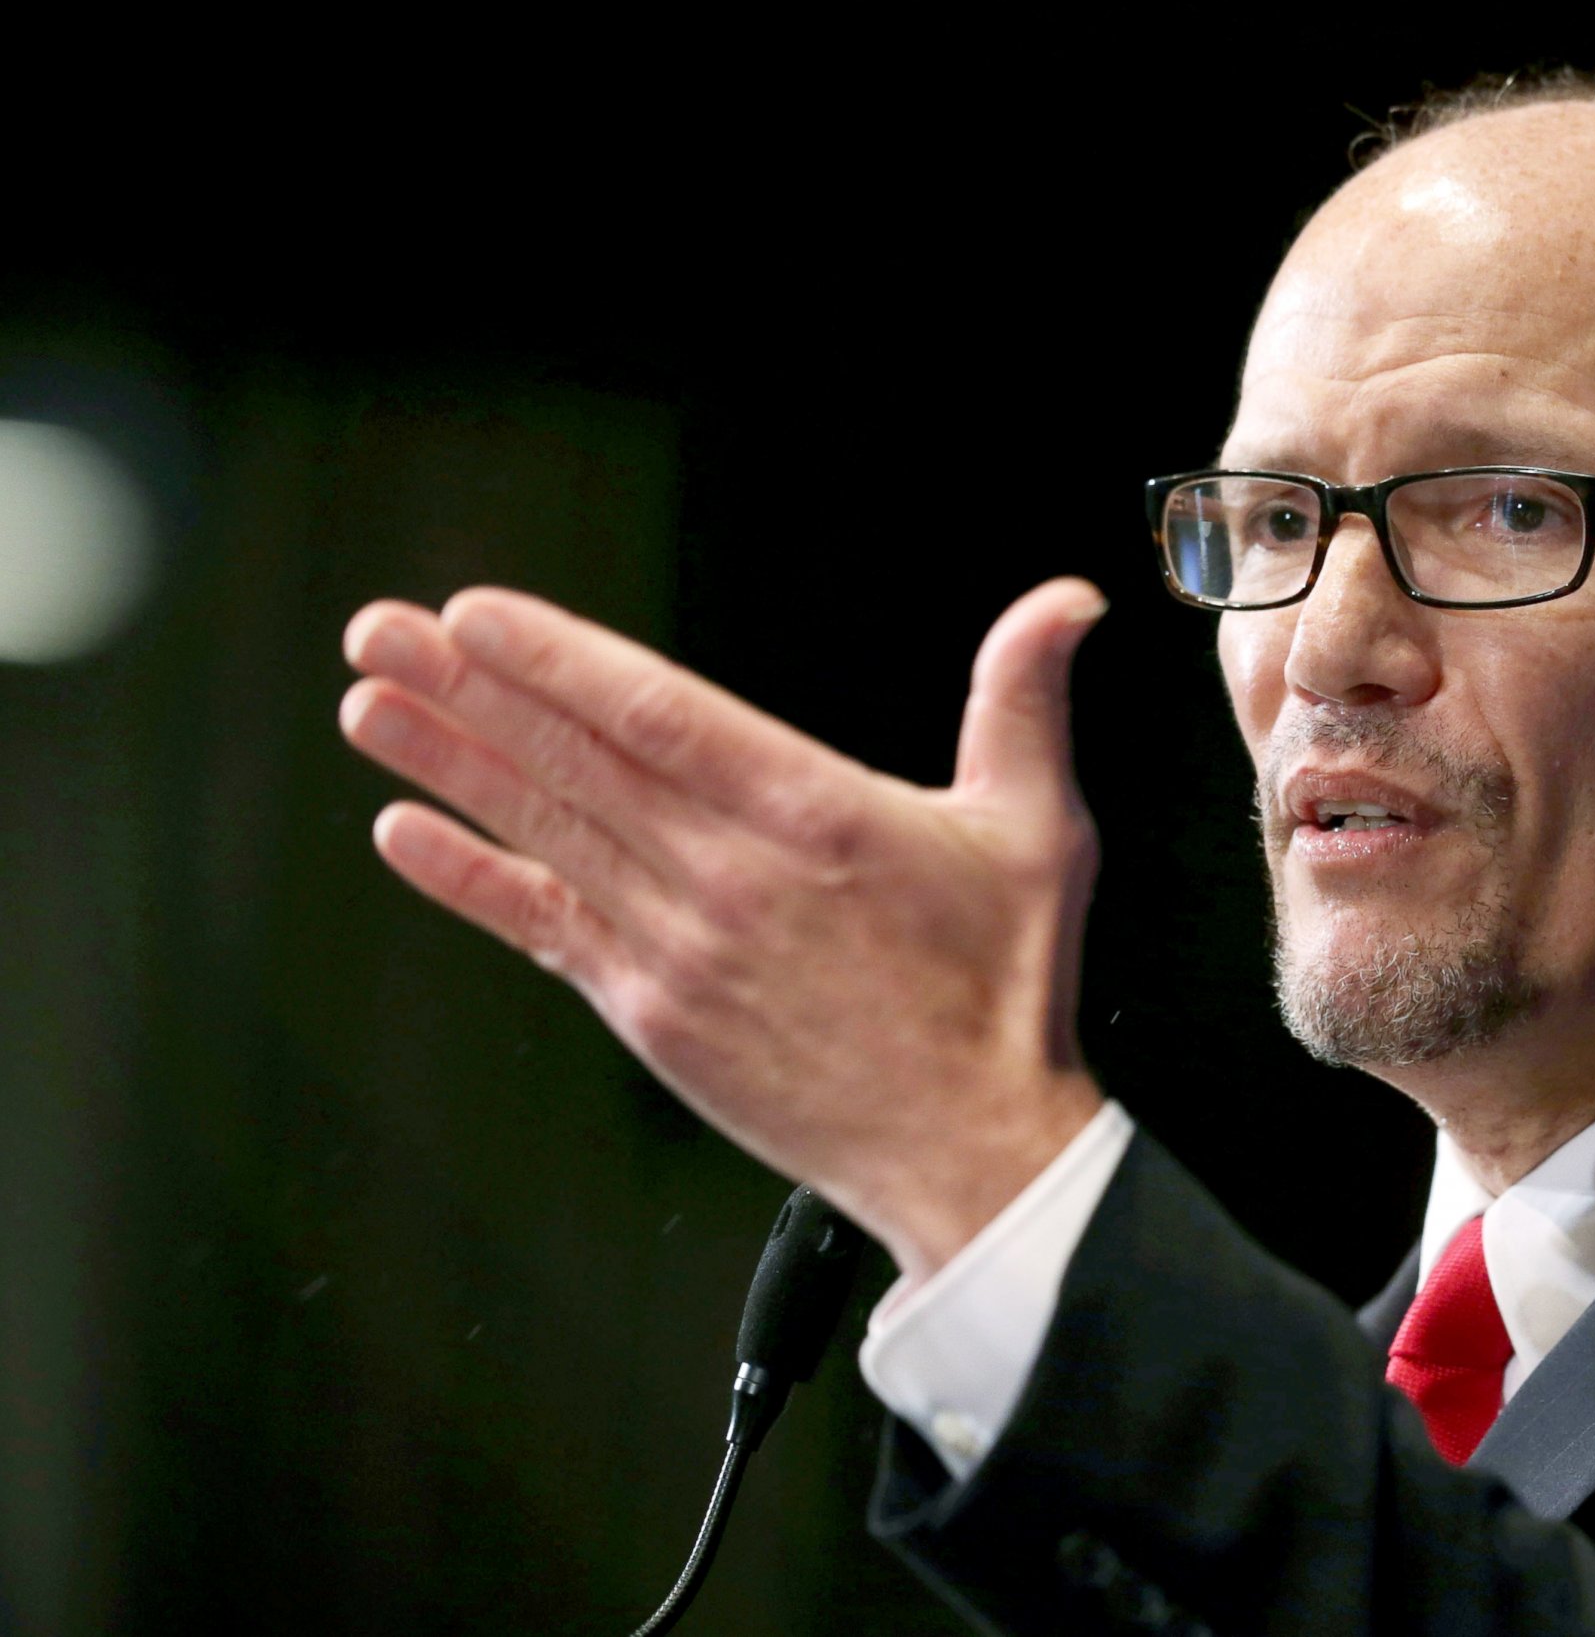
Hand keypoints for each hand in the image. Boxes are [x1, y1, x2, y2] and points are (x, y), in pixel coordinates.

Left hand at [337, 578, 1110, 1280]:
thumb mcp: (1038, 831)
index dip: (557, 660)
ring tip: (372, 706)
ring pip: (545, 835)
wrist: (971, 1147)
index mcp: (813, 818)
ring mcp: (679, 950)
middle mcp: (728, 879)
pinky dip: (472, 882)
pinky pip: (544, 933)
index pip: (657, 715)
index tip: (478, 615)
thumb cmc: (1002, 993)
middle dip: (469, 690)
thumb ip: (1024, 704)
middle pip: (573, 763)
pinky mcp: (654, 1015)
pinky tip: (409, 835)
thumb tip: (1063, 607)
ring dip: (450, 765)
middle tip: (383, 633)